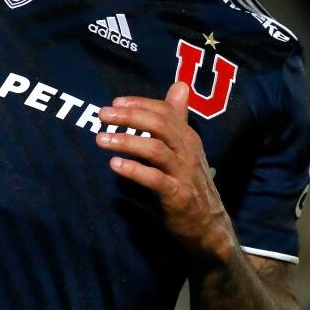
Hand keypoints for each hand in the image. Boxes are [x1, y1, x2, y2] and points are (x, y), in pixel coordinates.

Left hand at [97, 82, 235, 261]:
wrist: (208, 225)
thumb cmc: (190, 183)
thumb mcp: (186, 148)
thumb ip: (178, 119)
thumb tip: (179, 85)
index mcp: (188, 136)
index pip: (165, 111)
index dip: (139, 104)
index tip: (114, 102)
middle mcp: (188, 150)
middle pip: (160, 125)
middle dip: (129, 117)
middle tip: (102, 115)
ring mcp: (184, 173)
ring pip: (155, 149)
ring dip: (127, 141)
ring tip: (101, 139)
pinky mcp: (178, 196)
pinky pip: (155, 179)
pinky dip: (134, 170)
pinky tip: (115, 166)